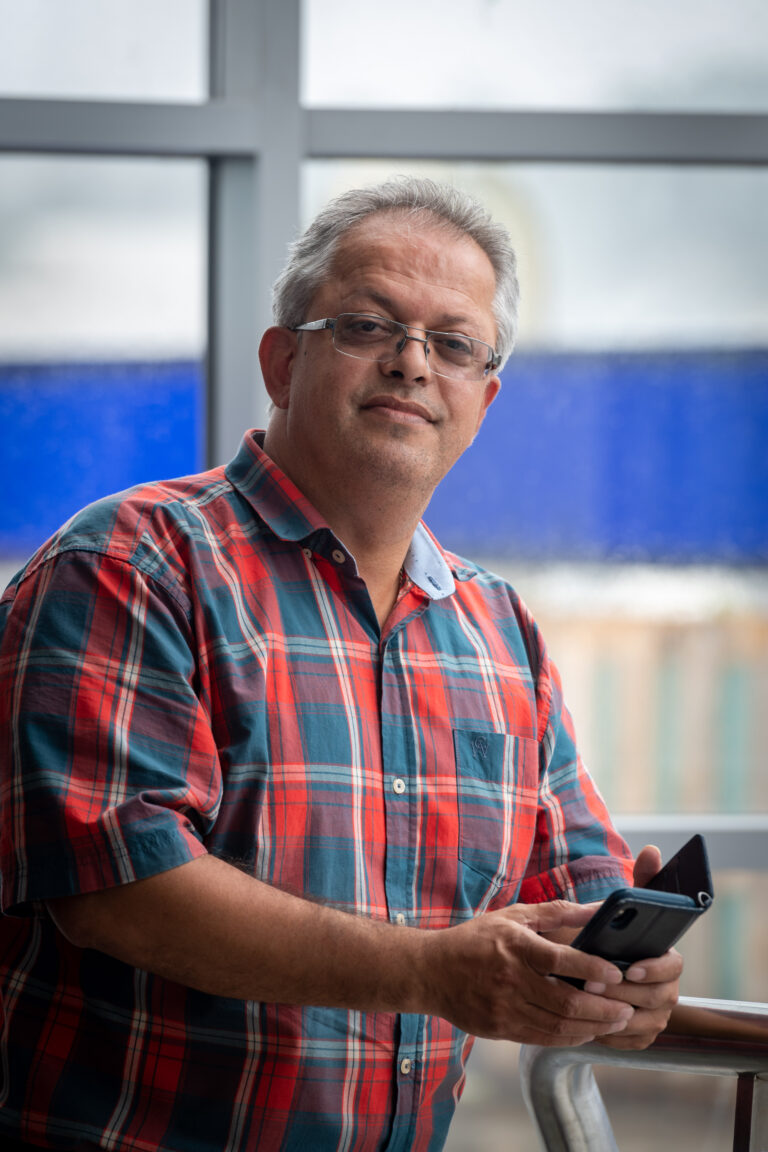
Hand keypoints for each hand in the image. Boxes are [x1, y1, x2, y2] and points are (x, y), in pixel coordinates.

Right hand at [422, 901, 635, 1046]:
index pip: (560, 960)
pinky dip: (569, 1038)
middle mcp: (509, 978)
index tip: (617, 973)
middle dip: (603, 1008)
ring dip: (592, 1027)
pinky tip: (587, 1031)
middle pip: (565, 1001)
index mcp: (514, 945)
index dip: (592, 969)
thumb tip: (597, 908)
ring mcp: (503, 1008)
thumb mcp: (513, 915)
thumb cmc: (476, 939)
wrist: (431, 971)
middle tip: (628, 1008)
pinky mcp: (499, 1029)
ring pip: (557, 1026)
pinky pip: (542, 1039)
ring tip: (615, 1022)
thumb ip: (556, 912)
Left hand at [593, 843, 682, 1049]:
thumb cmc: (606, 937)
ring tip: (585, 1003)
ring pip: (643, 1022)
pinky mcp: (639, 1037)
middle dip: (626, 991)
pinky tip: (587, 1023)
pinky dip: (610, 1035)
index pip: (673, 966)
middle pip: (659, 997)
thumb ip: (638, 884)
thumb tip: (653, 851)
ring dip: (614, 1014)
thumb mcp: (619, 910)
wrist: (586, 972)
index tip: (630, 966)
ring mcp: (655, 1016)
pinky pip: (629, 1041)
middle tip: (592, 984)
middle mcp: (667, 990)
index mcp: (666, 959)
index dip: (654, 968)